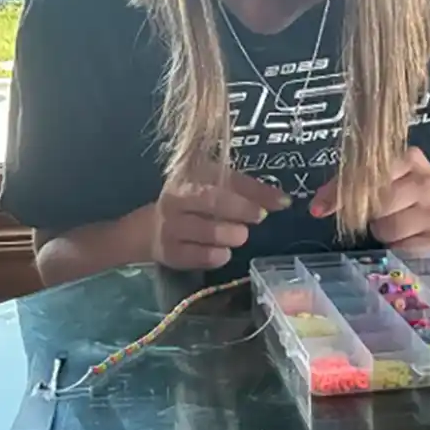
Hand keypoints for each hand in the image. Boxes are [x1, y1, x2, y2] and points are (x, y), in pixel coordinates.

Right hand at [152, 169, 290, 270]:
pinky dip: (217, 255)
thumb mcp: (214, 188)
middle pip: (211, 199)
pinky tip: (223, 252)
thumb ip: (247, 192)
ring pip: (206, 229)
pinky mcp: (170, 252)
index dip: (257, 190)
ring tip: (240, 235)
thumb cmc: (192, 204)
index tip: (282, 202)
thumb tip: (283, 201)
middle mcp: (177, 197)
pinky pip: (199, 256)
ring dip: (231, 234)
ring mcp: (171, 225)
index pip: (228, 178)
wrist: (147, 229)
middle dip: (241, 209)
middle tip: (259, 217)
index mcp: (191, 174)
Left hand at [310, 147, 429, 256]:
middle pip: (377, 202)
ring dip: (379, 231)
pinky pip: (399, 250)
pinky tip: (403, 239)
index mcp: (411, 158)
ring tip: (390, 224)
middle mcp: (427, 182)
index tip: (319, 208)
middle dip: (364, 213)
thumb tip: (317, 207)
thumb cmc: (404, 194)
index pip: (370, 173)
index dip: (342, 192)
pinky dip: (394, 248)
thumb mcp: (383, 180)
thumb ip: (349, 185)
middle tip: (367, 215)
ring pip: (386, 229)